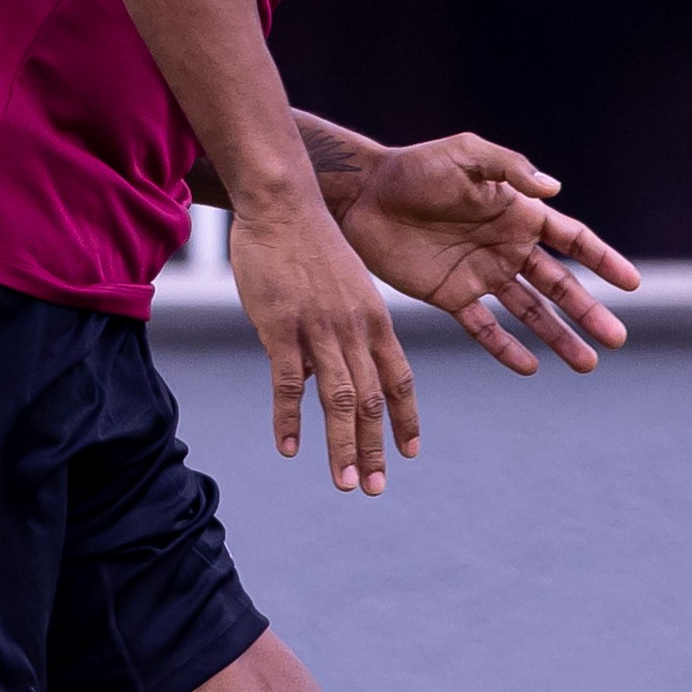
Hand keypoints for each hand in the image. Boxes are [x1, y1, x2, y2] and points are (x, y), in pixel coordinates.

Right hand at [233, 188, 419, 495]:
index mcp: (375, 320)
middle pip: (371, 401)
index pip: (399, 380)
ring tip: (346, 484)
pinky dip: (289, 419)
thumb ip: (344, 330)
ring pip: (337, 401)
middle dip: (375, 450)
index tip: (410, 452)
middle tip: (376, 488)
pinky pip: (288, 383)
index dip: (405, 419)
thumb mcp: (345, 286)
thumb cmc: (310, 242)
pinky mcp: (281, 327)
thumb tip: (322, 376)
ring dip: (342, 448)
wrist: (285, 202)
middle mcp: (354, 330)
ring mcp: (319, 330)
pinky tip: (289, 449)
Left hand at [334, 135, 640, 376]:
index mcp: (517, 213)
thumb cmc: (414, 168)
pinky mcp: (450, 296)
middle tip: (617, 340)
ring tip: (586, 364)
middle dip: (589, 312)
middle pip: (559, 285)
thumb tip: (555, 189)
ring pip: (530, 312)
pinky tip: (530, 367)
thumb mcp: (465, 155)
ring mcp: (480, 275)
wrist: (361, 196)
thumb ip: (509, 169)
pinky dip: (506, 348)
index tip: (631, 285)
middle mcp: (506, 247)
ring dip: (558, 337)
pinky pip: (484, 328)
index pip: (572, 240)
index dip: (603, 260)